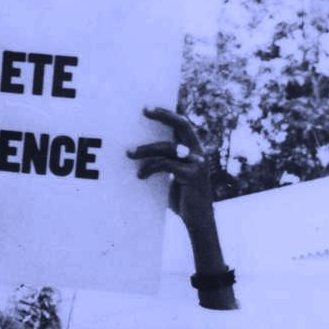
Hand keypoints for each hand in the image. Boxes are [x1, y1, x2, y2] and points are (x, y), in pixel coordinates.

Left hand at [129, 106, 213, 235]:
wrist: (198, 221)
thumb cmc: (182, 198)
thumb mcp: (173, 176)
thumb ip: (165, 161)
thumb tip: (139, 150)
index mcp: (193, 149)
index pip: (182, 124)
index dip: (167, 114)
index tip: (147, 108)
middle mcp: (198, 152)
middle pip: (182, 125)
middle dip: (163, 115)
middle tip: (144, 111)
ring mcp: (197, 163)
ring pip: (168, 147)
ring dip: (146, 149)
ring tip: (129, 154)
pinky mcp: (192, 175)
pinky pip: (166, 164)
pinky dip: (150, 167)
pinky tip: (140, 175)